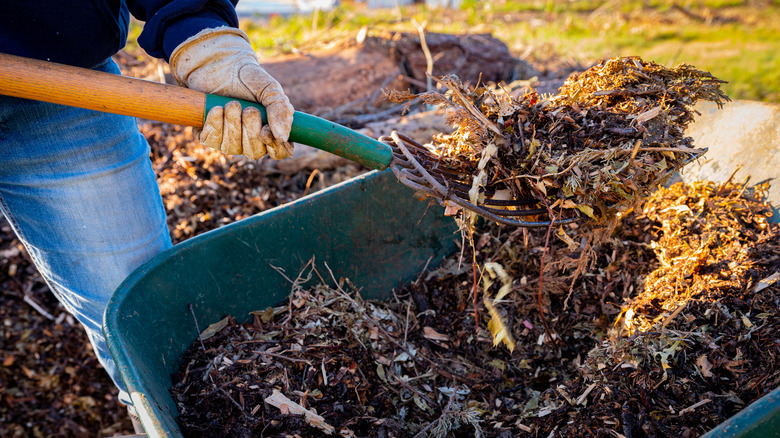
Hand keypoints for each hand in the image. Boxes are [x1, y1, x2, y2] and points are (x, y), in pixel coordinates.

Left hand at [169, 27, 293, 159]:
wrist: (217, 64)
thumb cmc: (246, 77)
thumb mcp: (268, 88)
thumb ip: (281, 109)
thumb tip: (283, 137)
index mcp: (271, 130)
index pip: (279, 152)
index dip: (275, 148)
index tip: (265, 131)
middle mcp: (251, 140)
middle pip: (254, 152)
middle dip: (250, 131)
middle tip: (249, 109)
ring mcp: (228, 140)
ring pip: (231, 148)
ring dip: (232, 125)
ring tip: (232, 104)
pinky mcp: (208, 134)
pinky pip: (211, 141)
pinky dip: (215, 124)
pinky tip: (217, 109)